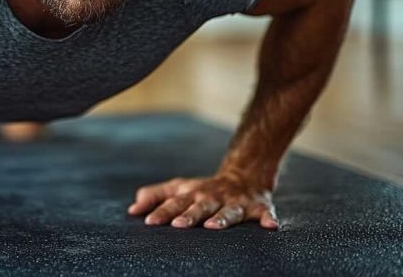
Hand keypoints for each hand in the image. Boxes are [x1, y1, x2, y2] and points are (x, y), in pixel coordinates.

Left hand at [127, 174, 278, 229]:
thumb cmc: (204, 189)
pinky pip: (265, 213)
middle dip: (189, 215)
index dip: (162, 211)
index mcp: (193, 193)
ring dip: (222, 219)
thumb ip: (155, 195)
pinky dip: (268, 219)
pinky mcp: (258, 207)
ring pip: (228, 212)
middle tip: (177, 226)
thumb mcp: (179, 187)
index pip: (174, 203)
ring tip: (212, 227)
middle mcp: (213, 197)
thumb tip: (133, 209)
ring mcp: (236, 202)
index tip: (149, 222)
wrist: (244, 175)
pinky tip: (270, 226)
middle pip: (199, 207)